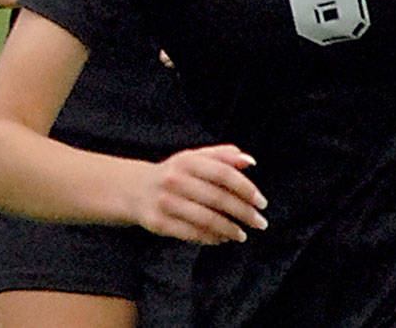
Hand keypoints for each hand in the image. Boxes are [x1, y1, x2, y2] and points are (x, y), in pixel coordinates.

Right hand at [129, 145, 267, 244]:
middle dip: (243, 213)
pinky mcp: (158, 223)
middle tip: (259, 223)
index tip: (261, 202)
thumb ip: (222, 157)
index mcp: (186, 161)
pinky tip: (222, 239)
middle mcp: (174, 180)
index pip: (223, 174)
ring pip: (205, 219)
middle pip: (217, 198)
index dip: (246, 188)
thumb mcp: (193, 159)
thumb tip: (249, 161)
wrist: (133, 189)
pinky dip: (211, 238)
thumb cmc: (172, 174)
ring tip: (242, 234)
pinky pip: (191, 234)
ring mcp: (164, 202)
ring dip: (229, 229)